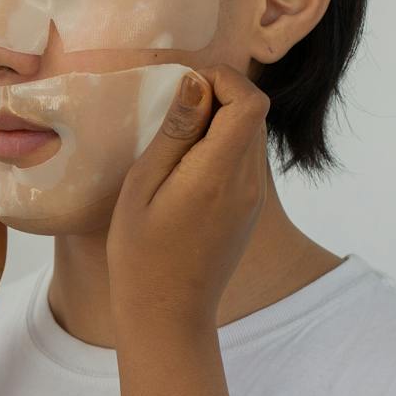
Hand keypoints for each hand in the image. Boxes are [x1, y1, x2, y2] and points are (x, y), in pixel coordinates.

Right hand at [106, 65, 269, 331]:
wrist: (167, 315)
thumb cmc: (140, 254)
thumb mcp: (142, 186)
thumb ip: (175, 133)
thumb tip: (197, 84)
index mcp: (219, 174)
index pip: (250, 102)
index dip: (223, 80)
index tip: (185, 87)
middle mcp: (248, 184)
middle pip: (255, 114)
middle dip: (220, 96)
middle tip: (175, 108)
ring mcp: (253, 200)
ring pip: (252, 136)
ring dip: (221, 121)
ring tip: (177, 137)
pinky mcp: (249, 211)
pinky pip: (246, 161)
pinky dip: (223, 146)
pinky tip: (187, 165)